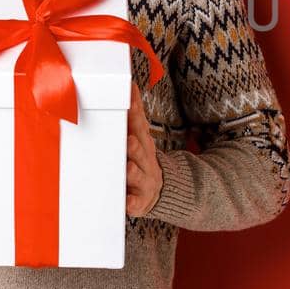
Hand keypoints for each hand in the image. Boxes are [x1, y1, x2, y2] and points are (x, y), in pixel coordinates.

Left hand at [126, 80, 162, 216]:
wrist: (161, 189)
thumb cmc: (141, 158)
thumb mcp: (141, 136)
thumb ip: (134, 114)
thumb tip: (130, 85)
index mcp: (143, 143)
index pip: (140, 126)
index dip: (135, 113)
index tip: (130, 102)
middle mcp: (146, 160)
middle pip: (141, 151)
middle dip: (135, 145)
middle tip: (129, 139)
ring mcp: (145, 180)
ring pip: (139, 176)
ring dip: (134, 172)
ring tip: (129, 167)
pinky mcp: (140, 201)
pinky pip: (135, 203)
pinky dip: (132, 203)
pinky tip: (128, 203)